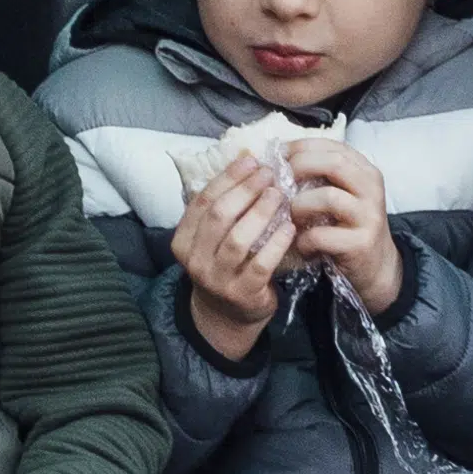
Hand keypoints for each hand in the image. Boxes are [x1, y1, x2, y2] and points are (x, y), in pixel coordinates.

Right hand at [171, 153, 296, 366]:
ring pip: (238, 239)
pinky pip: (260, 264)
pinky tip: (290, 227)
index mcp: (183, 240)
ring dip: (261, 212)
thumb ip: (223, 206)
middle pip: (219, 216)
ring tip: (279, 195)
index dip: (228, 178)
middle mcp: (195, 260)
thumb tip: (246, 158)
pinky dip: (276, 243)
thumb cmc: (224, 265)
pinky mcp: (242, 293)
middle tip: (270, 174)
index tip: (251, 160)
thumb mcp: (212, 238)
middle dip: (246, 190)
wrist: (227, 315)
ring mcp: (217, 279)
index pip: (202, 201)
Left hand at [282, 140, 410, 315]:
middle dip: (300, 167)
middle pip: (333, 163)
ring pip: (328, 197)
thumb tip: (276, 159)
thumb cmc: (348, 227)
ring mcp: (369, 216)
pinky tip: (301, 245)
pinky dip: (304, 239)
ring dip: (299, 206)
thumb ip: (320, 176)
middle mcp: (371, 189)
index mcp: (365, 171)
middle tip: (278, 182)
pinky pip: (322, 235)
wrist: (376, 267)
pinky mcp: (361, 243)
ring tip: (291, 217)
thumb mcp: (342, 195)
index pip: (333, 146)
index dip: (301, 146)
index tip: (278, 155)